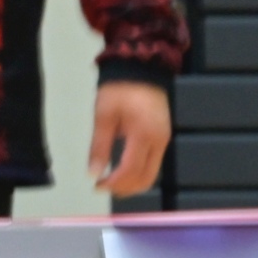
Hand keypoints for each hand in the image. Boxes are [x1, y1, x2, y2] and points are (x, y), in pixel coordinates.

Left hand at [90, 81, 170, 196]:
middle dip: (124, 188)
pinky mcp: (163, 137)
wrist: (142, 69)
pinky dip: (138, 173)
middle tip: (103, 186)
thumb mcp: (103, 116)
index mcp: (143, 136)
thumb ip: (99, 146)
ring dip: (132, 183)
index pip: (131, 170)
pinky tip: (122, 169)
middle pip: (146, 178)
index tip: (96, 185)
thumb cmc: (119, 91)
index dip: (113, 183)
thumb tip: (93, 173)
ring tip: (111, 181)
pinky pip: (153, 164)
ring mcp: (164, 140)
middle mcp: (159, 142)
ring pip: (152, 173)